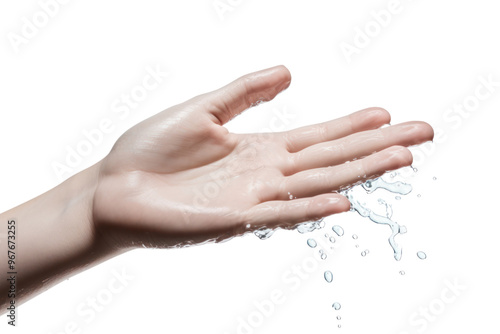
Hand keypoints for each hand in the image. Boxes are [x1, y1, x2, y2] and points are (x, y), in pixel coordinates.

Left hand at [92, 65, 433, 248]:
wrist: (112, 188)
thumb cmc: (150, 152)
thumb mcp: (202, 109)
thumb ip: (245, 93)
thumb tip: (291, 71)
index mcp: (258, 149)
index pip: (318, 136)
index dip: (353, 125)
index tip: (388, 113)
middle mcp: (264, 175)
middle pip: (330, 159)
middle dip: (376, 147)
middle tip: (421, 135)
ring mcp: (252, 198)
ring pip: (315, 184)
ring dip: (359, 173)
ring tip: (400, 159)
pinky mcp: (231, 220)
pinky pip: (278, 214)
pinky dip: (311, 209)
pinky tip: (343, 200)